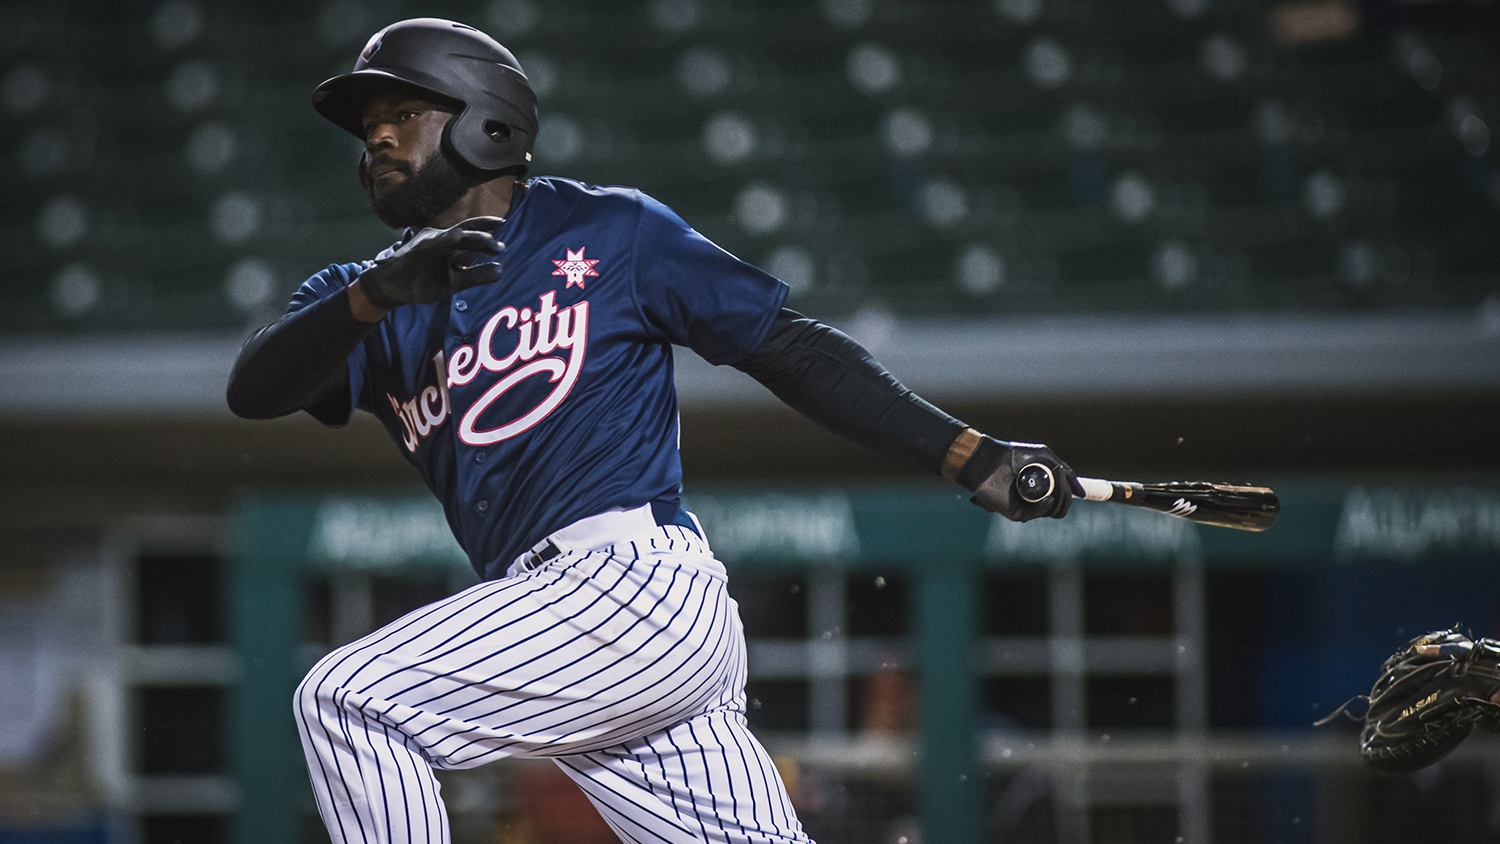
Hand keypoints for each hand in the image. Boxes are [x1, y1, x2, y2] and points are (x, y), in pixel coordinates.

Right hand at [356, 217, 505, 310]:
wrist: (390, 288)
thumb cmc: (421, 282)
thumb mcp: (454, 282)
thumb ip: (475, 276)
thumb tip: (500, 271)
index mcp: (446, 243)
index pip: (469, 231)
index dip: (486, 226)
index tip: (503, 223)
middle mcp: (438, 238)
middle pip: (465, 230)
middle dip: (484, 232)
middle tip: (502, 239)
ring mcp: (428, 242)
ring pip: (454, 235)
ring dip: (473, 237)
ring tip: (491, 242)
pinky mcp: (418, 249)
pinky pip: (434, 242)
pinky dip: (446, 238)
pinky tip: (457, 237)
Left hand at [969, 441, 1079, 520]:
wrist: (989, 460)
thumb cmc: (1014, 455)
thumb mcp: (1045, 457)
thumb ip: (1065, 472)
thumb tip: (1082, 494)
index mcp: (1041, 489)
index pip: (1062, 499)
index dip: (1069, 496)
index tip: (1079, 492)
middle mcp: (1033, 500)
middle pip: (1059, 507)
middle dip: (1066, 500)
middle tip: (1067, 489)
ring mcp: (1025, 507)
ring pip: (1050, 512)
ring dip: (1058, 502)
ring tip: (1055, 490)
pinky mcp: (1015, 512)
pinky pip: (1035, 514)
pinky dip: (1044, 507)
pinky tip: (1049, 498)